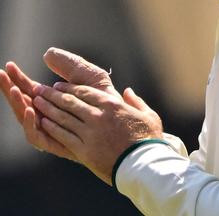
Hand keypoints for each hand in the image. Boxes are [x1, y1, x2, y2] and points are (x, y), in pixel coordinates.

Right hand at [0, 47, 120, 158]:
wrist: (124, 123)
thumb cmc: (108, 101)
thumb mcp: (90, 77)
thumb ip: (70, 65)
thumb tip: (46, 53)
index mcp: (54, 100)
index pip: (30, 88)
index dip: (18, 77)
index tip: (9, 65)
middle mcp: (49, 115)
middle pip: (22, 102)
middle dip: (9, 88)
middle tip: (1, 74)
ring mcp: (52, 130)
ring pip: (26, 119)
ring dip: (17, 103)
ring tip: (14, 88)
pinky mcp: (58, 144)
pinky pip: (37, 137)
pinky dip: (31, 124)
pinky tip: (31, 109)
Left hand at [33, 83, 162, 184]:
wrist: (142, 164)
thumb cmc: (149, 139)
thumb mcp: (148, 116)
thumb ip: (136, 101)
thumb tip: (128, 91)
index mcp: (113, 105)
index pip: (85, 92)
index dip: (69, 88)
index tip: (59, 85)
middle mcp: (98, 116)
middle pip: (70, 102)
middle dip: (53, 95)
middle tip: (41, 90)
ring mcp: (89, 133)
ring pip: (63, 117)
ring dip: (48, 108)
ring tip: (36, 102)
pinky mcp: (83, 149)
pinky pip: (63, 135)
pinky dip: (52, 127)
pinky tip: (44, 122)